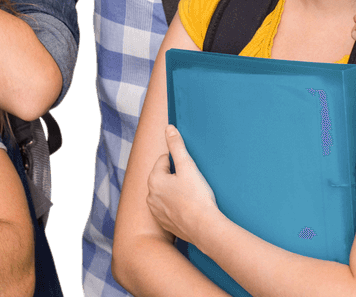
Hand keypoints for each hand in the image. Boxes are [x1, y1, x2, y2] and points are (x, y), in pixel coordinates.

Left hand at [147, 126, 221, 243]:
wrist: (205, 228)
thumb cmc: (197, 196)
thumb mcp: (188, 166)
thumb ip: (177, 146)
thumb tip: (169, 128)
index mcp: (154, 180)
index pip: (164, 160)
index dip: (179, 163)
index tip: (190, 172)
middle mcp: (150, 196)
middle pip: (163, 177)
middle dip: (175, 177)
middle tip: (192, 184)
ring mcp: (156, 211)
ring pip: (165, 193)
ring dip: (174, 192)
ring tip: (191, 196)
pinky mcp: (163, 223)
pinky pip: (168, 208)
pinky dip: (176, 207)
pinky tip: (188, 208)